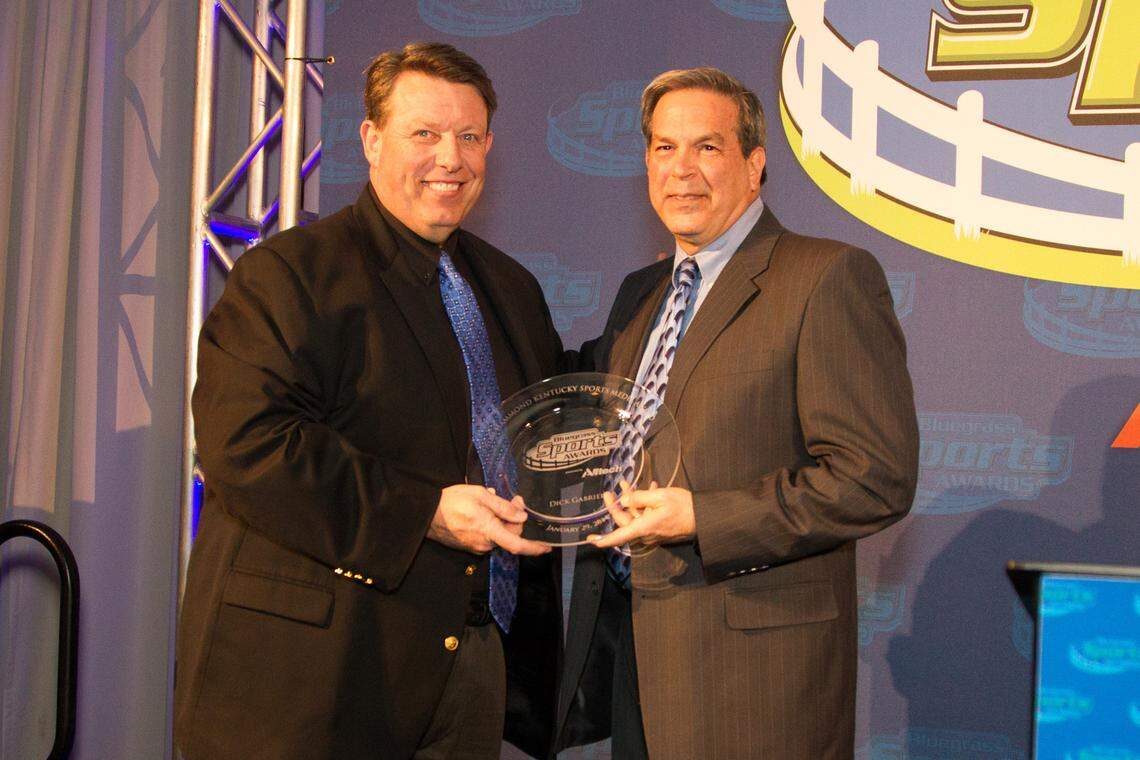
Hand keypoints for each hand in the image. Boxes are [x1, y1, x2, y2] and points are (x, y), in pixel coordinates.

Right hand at [428, 484, 550, 555]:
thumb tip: (522, 517)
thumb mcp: (480, 495)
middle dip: (516, 518)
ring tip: (491, 502)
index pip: (517, 544)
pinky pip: (487, 537)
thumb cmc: (452, 501)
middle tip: (514, 498)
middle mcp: (484, 544)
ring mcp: (476, 547)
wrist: (425, 513)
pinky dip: (491, 525)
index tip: (547, 547)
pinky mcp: (469, 547)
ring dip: (502, 520)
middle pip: (510, 535)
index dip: (534, 547)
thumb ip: (503, 507)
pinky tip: (482, 511)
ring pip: (499, 535)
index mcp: (489, 531)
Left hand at [586, 481, 695, 548]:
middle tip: (610, 490)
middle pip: (625, 522)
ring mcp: (653, 533)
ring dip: (631, 501)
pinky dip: (643, 505)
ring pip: (635, 517)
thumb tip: (624, 500)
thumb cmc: (684, 507)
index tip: (591, 541)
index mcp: (644, 527)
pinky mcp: (659, 529)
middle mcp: (647, 534)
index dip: (604, 540)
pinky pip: (645, 518)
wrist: (704, 517)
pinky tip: (647, 489)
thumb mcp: (660, 496)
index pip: (619, 537)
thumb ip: (640, 497)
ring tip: (628, 484)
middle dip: (616, 505)